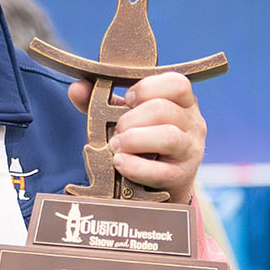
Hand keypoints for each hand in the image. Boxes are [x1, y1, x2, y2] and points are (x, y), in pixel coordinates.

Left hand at [69, 73, 206, 204]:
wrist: (163, 186)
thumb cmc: (145, 145)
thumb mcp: (128, 119)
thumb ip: (102, 102)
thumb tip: (77, 88)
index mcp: (182, 103)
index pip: (177, 83)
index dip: (148, 87)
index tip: (127, 99)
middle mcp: (193, 124)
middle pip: (164, 109)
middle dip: (132, 119)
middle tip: (117, 130)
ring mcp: (190, 151)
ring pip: (168, 137)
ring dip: (134, 140)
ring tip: (116, 146)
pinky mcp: (181, 177)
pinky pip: (160, 171)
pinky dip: (134, 166)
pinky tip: (120, 163)